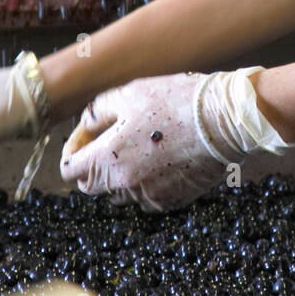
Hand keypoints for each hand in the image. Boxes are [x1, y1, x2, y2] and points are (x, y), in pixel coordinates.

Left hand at [60, 68, 294, 213]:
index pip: (70, 171)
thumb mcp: (129, 93)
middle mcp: (124, 185)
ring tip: (145, 144)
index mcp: (108, 159)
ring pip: (121, 191)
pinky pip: (147, 195)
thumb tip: (86, 124)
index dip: (73, 152)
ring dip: (123, 173)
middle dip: (95, 165)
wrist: (224, 121)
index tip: (86, 137)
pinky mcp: (171, 202)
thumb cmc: (176, 101)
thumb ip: (97, 111)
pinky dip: (148, 180)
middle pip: (92, 186)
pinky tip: (165, 156)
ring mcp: (148, 196)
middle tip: (112, 139)